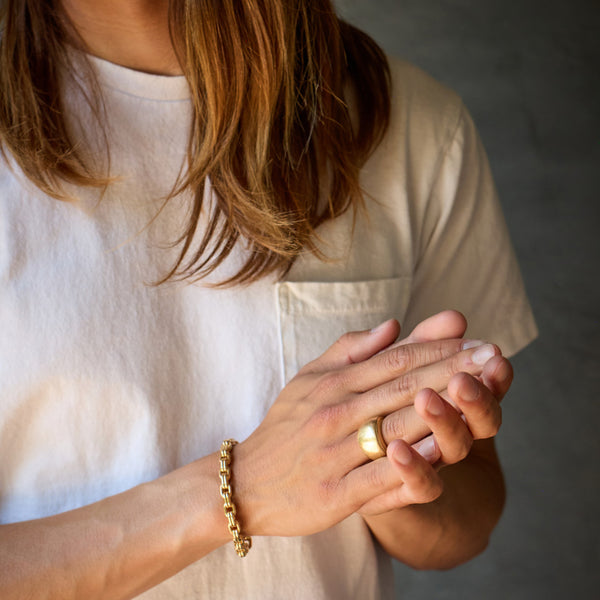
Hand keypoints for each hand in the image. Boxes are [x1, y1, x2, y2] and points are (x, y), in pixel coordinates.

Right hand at [233, 311, 495, 537]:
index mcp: (333, 384)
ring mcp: (336, 454)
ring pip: (398, 427)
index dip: (436, 348)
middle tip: (493, 356)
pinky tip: (443, 455)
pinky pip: (380, 478)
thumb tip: (393, 324)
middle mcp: (336, 413)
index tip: (473, 339)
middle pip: (404, 388)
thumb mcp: (308, 378)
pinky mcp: (335, 494)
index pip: (394, 360)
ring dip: (444, 411)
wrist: (246, 482)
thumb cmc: (284, 427)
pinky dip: (411, 466)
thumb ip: (350, 349)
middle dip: (453, 370)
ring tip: (482, 395)